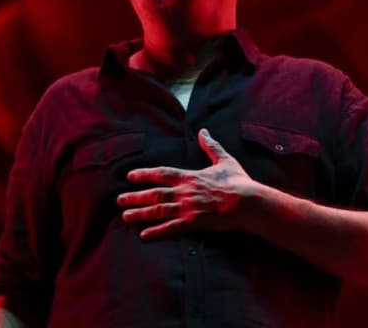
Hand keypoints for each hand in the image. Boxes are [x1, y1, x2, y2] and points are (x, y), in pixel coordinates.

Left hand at [118, 128, 255, 239]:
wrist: (247, 202)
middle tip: (119, 199)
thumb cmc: (238, 181)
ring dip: (140, 213)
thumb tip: (203, 131)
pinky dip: (156, 231)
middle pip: (154, 194)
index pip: (161, 173)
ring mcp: (187, 208)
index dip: (144, 174)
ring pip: (157, 210)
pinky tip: (144, 235)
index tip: (130, 176)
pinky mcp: (193, 222)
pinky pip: (170, 228)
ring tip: (125, 216)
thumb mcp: (224, 160)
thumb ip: (211, 146)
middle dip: (135, 196)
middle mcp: (184, 192)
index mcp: (190, 176)